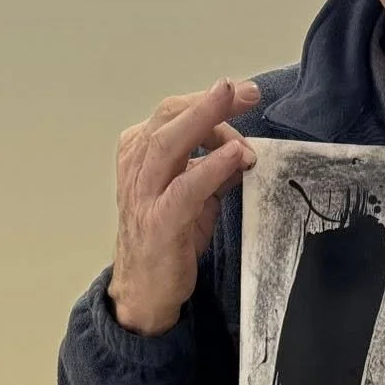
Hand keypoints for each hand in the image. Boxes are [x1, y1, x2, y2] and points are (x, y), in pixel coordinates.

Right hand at [109, 78, 259, 334]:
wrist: (145, 292)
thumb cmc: (170, 238)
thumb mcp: (197, 196)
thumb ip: (215, 170)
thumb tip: (245, 150)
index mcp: (141, 153)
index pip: (174, 114)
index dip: (209, 100)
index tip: (244, 93)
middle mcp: (137, 167)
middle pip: (169, 119)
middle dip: (209, 101)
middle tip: (247, 92)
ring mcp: (144, 195)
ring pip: (169, 144)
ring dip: (206, 120)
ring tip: (236, 102)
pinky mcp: (159, 224)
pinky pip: (184, 189)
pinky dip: (210, 168)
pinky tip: (234, 156)